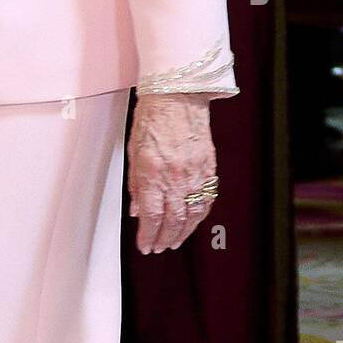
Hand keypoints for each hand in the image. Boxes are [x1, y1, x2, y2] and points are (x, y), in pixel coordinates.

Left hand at [126, 92, 217, 252]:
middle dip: (164, 239)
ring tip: (174, 241)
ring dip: (183, 233)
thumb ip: (136, 184)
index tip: (145, 245)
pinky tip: (192, 222)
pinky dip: (199, 216)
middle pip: (173, 221)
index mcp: (153, 173)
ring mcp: (195, 174)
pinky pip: (206, 200)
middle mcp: (175, 177)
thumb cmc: (152, 117)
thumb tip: (137, 210)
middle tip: (159, 247)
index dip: (148, 236)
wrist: (178, 96)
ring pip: (192, 215)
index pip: (151, 216)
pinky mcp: (209, 169)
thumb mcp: (133, 151)